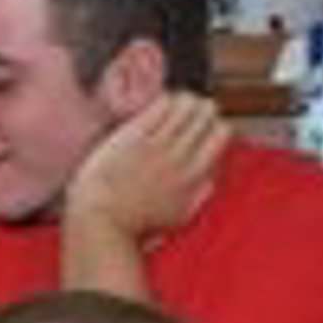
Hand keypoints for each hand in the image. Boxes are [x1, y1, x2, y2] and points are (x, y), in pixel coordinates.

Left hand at [65, 93, 226, 251]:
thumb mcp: (179, 217)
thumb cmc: (135, 222)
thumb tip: (214, 174)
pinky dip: (166, 100)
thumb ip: (201, 194)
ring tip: (178, 104)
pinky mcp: (133, 136)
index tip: (207, 127)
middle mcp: (180, 158)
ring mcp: (156, 145)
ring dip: (185, 100)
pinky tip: (162, 104)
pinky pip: (160, 105)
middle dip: (203, 108)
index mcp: (195, 176)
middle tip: (194, 110)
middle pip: (206, 114)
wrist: (100, 219)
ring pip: (186, 104)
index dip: (217, 124)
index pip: (222, 132)